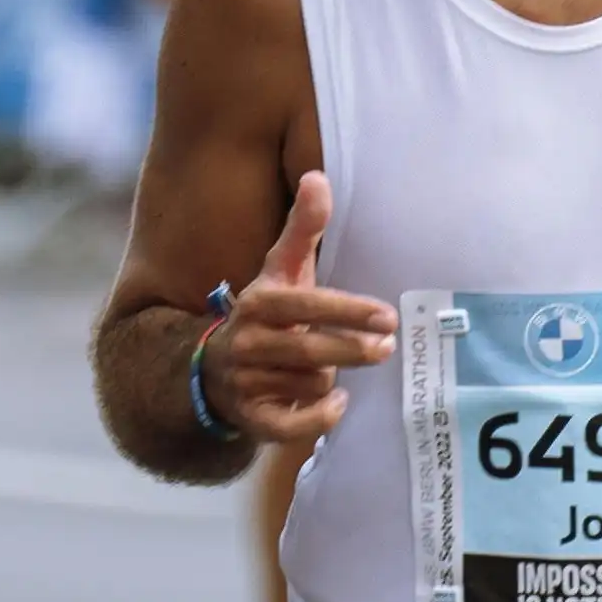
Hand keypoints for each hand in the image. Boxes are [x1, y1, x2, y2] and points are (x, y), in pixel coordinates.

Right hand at [200, 172, 396, 447]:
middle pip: (308, 350)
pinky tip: (337, 405)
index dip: (347, 311)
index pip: (305, 306)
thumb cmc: (267, 314)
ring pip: (309, 384)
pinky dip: (318, 418)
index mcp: (257, 302)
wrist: (213, 370)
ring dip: (332, 380)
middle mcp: (246, 342)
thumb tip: (318, 176)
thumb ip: (302, 228)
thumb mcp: (280, 271)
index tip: (387, 316)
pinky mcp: (250, 418)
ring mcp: (245, 382)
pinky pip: (292, 425)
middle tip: (386, 347)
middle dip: (352, 349)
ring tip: (341, 370)